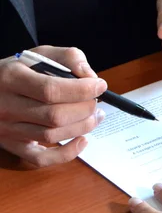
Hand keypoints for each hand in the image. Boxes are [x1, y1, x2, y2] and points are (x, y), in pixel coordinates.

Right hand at [0, 46, 106, 166]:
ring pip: (51, 135)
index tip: (100, 85)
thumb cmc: (20, 70)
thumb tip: (90, 76)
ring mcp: (7, 128)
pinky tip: (82, 141)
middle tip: (96, 102)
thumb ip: (68, 58)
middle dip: (85, 109)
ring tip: (96, 116)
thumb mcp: (40, 54)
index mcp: (11, 77)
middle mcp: (6, 105)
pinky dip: (66, 154)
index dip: (82, 90)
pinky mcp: (11, 144)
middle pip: (54, 115)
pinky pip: (40, 158)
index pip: (51, 89)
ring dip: (82, 127)